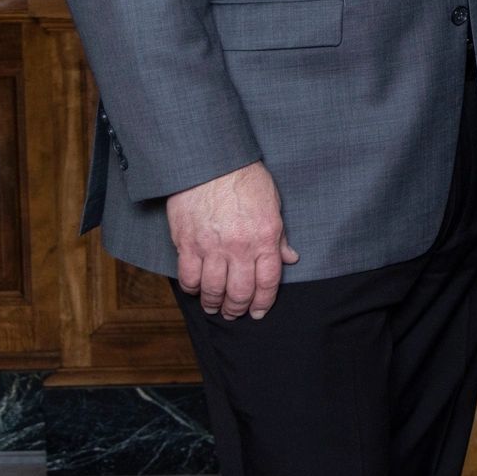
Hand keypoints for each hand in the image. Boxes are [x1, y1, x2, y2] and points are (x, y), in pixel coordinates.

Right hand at [168, 161, 296, 319]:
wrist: (211, 161)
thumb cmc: (245, 178)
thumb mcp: (272, 204)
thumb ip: (279, 236)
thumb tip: (289, 258)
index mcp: (265, 237)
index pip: (268, 282)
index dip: (264, 302)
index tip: (259, 312)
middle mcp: (240, 247)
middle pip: (240, 292)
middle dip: (238, 308)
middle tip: (235, 313)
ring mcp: (211, 247)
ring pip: (213, 289)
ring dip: (214, 304)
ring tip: (215, 308)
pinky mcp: (187, 243)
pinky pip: (188, 276)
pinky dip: (192, 288)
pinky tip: (196, 290)